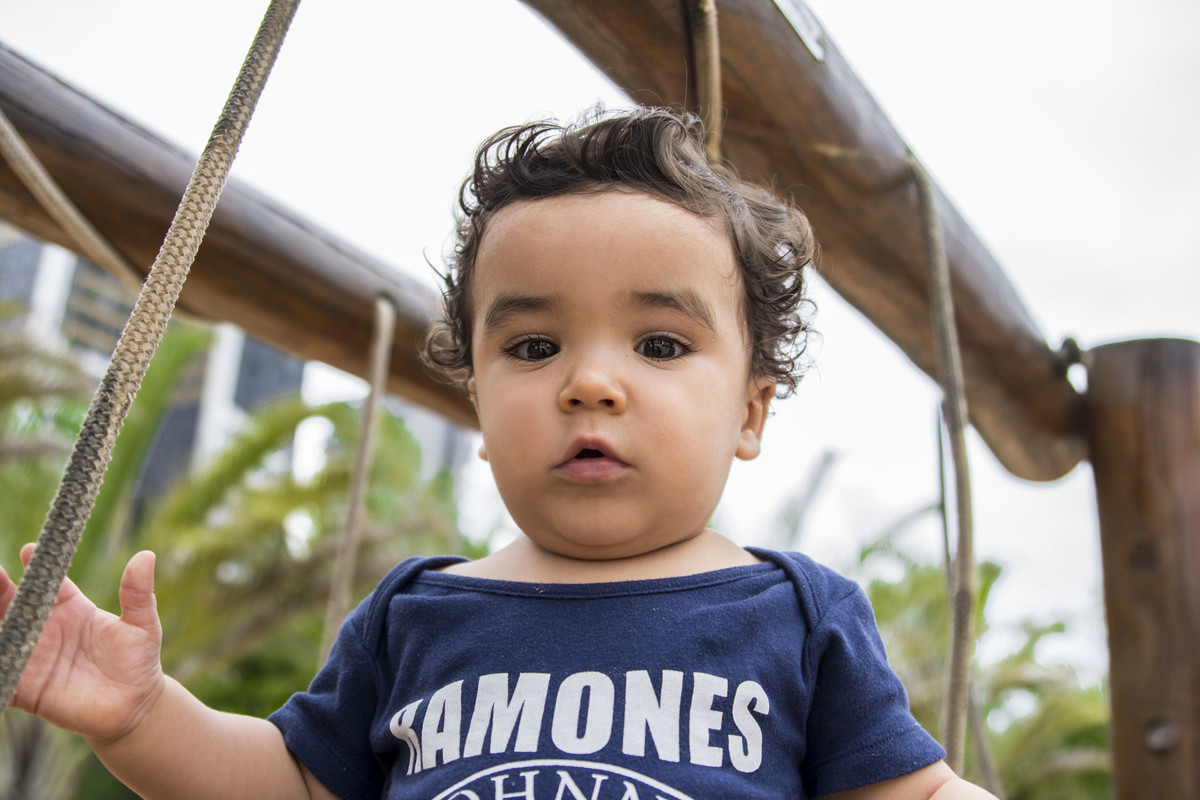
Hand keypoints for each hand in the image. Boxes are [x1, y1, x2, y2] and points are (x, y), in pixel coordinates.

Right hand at [0, 545, 165, 744]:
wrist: (133, 707)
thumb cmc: (138, 661)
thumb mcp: (142, 624)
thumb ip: (138, 593)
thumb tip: (147, 556)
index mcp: (70, 608)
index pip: (47, 581)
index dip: (37, 565)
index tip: (30, 550)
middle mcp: (45, 629)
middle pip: (14, 603)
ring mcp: (31, 657)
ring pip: (1, 635)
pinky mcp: (23, 688)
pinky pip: (0, 674)